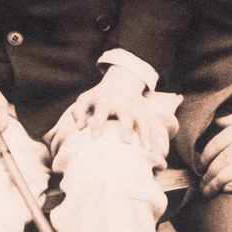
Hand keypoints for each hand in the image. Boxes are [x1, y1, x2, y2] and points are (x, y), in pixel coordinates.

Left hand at [47, 68, 169, 154]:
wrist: (121, 81)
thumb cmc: (98, 97)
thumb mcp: (85, 99)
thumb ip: (78, 113)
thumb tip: (79, 128)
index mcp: (104, 100)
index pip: (101, 112)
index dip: (98, 125)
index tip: (96, 139)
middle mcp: (121, 102)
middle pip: (125, 114)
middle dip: (126, 127)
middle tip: (126, 141)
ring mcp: (135, 106)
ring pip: (141, 119)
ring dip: (144, 132)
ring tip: (147, 149)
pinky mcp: (144, 110)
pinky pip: (150, 123)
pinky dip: (152, 135)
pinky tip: (152, 149)